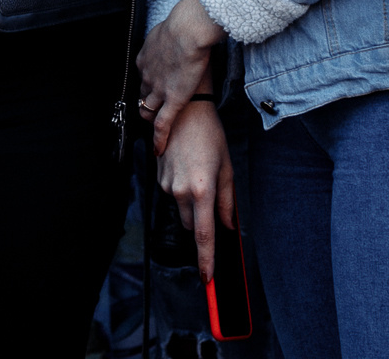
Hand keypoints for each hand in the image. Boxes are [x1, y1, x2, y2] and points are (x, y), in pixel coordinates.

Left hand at [137, 0, 226, 152]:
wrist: (187, 31)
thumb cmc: (182, 25)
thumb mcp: (169, 29)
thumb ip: (168, 38)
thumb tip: (174, 35)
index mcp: (146, 60)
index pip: (143, 79)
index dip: (148, 87)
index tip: (153, 90)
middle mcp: (148, 77)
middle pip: (143, 97)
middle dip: (147, 105)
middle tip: (153, 112)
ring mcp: (159, 91)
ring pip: (149, 112)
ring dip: (152, 120)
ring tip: (156, 130)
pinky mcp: (172, 101)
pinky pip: (162, 125)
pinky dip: (159, 138)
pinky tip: (158, 149)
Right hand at [156, 100, 235, 281]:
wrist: (182, 111)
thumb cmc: (209, 135)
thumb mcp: (227, 168)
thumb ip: (228, 201)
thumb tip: (229, 225)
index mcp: (202, 190)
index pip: (205, 235)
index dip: (206, 259)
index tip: (207, 278)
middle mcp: (181, 192)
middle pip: (193, 225)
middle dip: (203, 219)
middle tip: (212, 193)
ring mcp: (167, 185)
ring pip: (183, 210)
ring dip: (192, 202)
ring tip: (200, 172)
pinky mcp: (159, 178)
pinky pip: (173, 194)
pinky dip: (182, 189)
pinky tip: (188, 166)